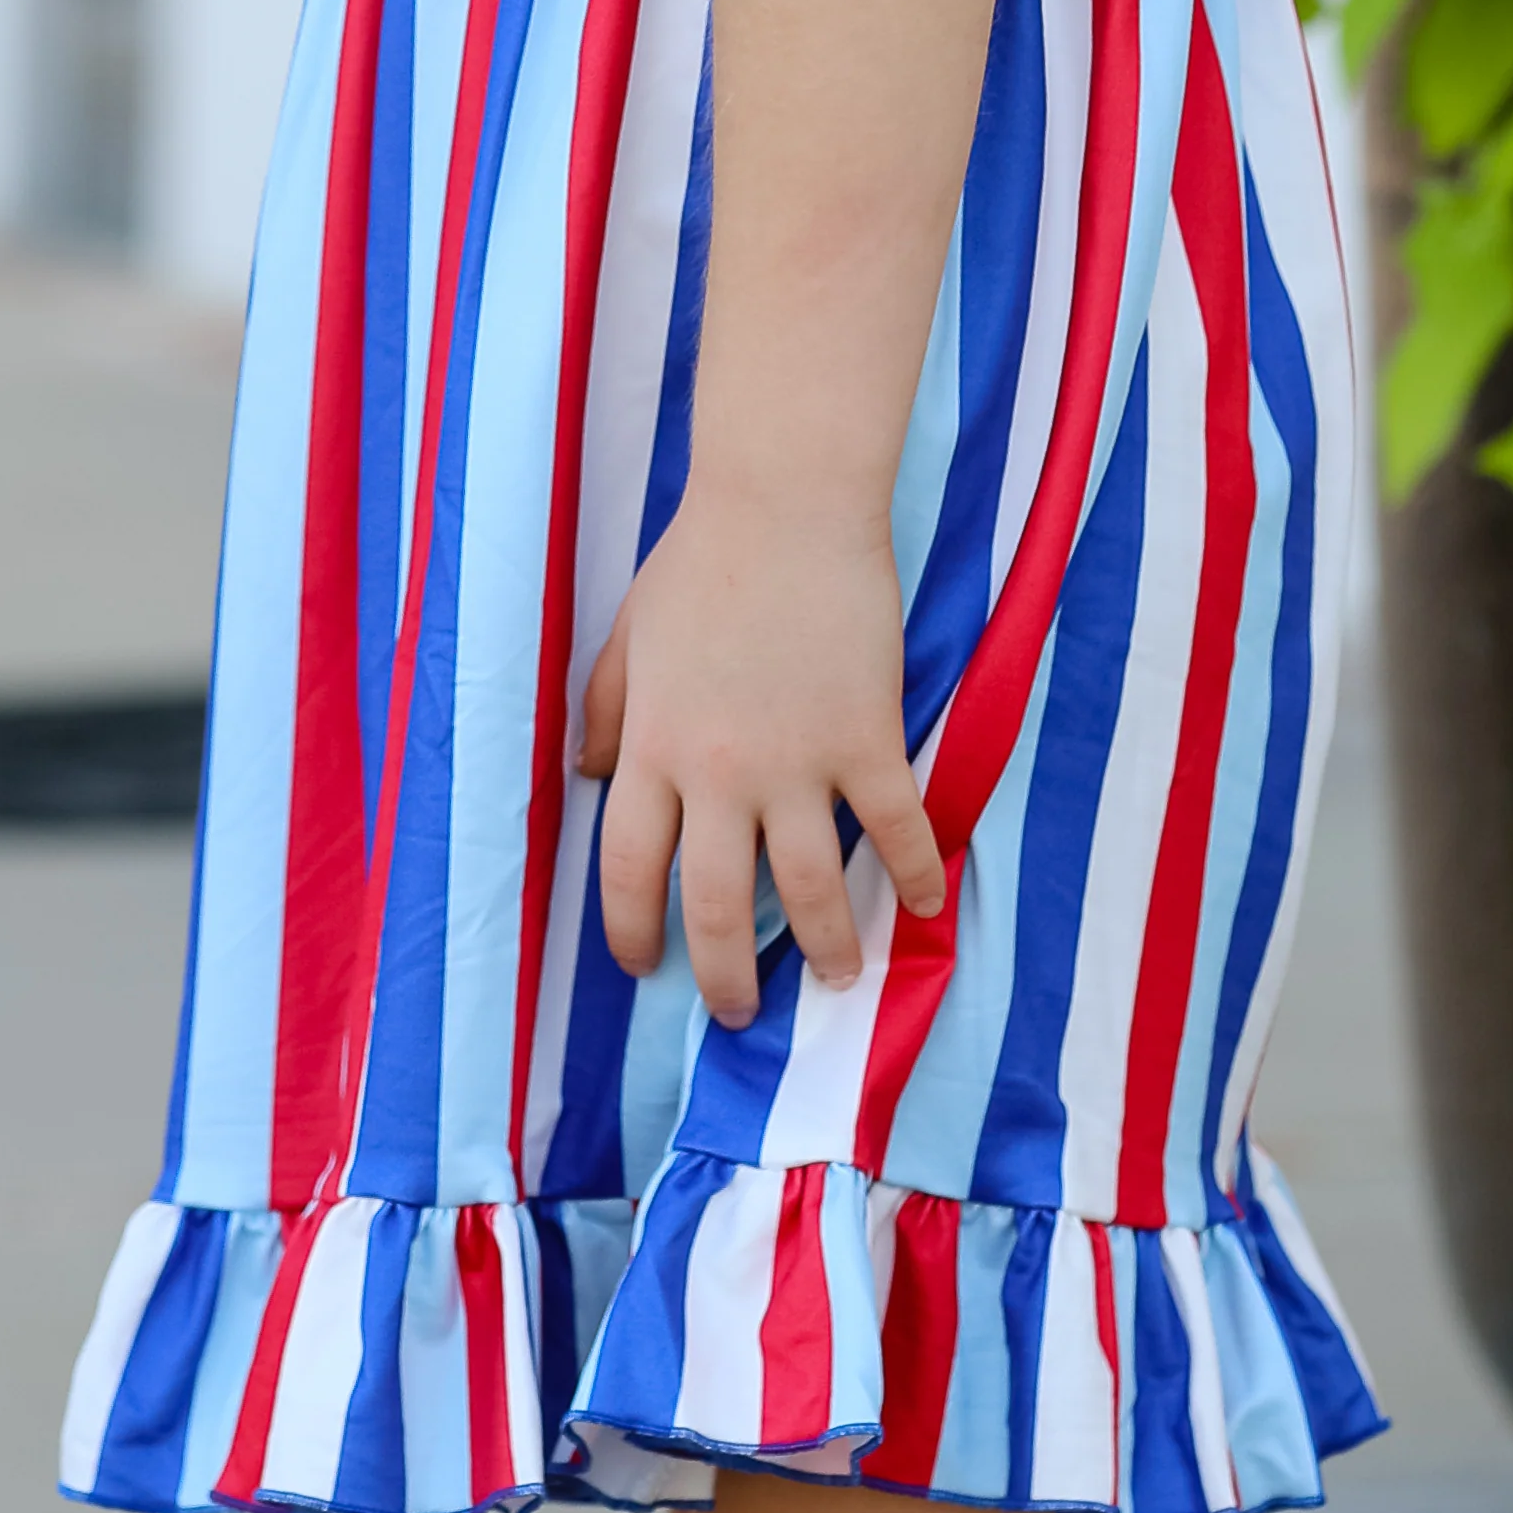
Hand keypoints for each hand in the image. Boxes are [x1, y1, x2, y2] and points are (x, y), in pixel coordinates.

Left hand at [579, 496, 948, 1026]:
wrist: (786, 502)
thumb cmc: (703, 559)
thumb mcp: (630, 636)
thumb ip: (606, 710)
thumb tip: (588, 777)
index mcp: (652, 747)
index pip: (628, 869)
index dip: (628, 931)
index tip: (642, 965)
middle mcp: (717, 772)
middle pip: (716, 906)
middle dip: (725, 976)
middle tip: (737, 1010)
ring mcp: (797, 760)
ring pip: (809, 889)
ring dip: (825, 948)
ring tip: (834, 978)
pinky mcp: (866, 738)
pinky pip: (895, 828)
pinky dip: (913, 876)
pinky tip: (924, 908)